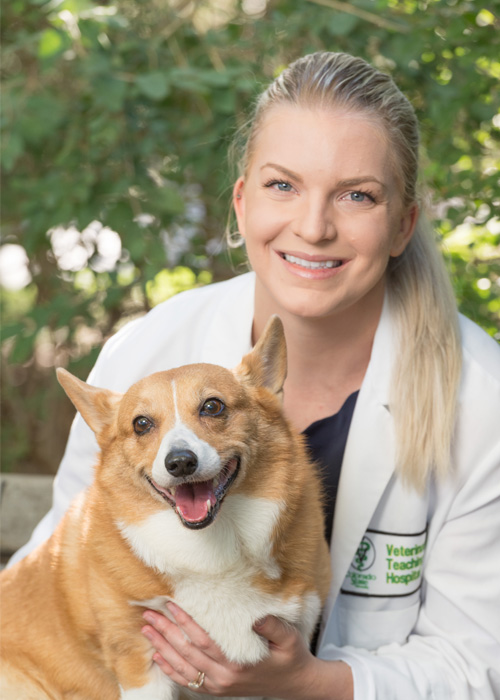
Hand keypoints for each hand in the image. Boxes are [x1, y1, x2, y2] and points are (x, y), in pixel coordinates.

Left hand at [141, 602, 352, 698]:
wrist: (294, 684)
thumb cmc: (290, 657)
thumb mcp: (288, 638)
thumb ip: (272, 626)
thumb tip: (254, 616)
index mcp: (238, 663)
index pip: (203, 640)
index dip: (185, 623)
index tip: (170, 606)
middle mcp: (224, 677)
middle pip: (187, 653)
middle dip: (166, 632)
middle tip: (149, 615)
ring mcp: (218, 686)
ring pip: (183, 667)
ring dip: (162, 648)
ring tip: (147, 630)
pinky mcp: (217, 689)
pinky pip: (188, 681)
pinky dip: (171, 669)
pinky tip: (159, 656)